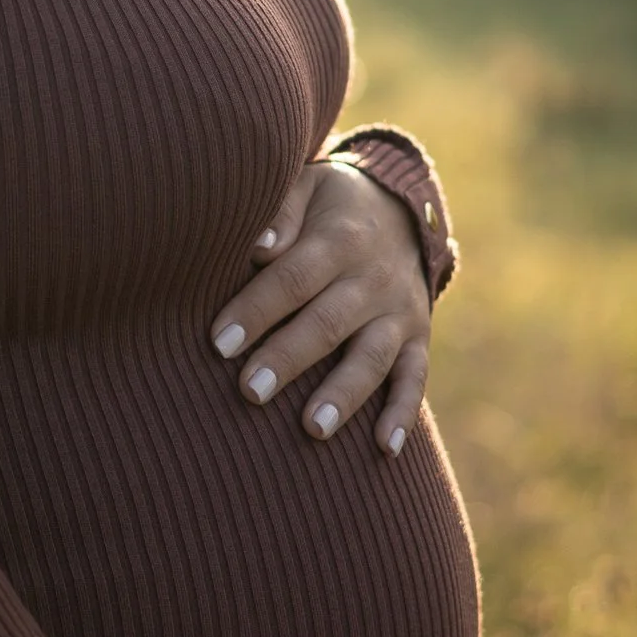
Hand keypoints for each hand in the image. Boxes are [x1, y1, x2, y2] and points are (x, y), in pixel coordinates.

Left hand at [208, 157, 431, 455]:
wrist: (401, 208)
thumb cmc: (329, 207)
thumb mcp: (308, 187)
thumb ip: (280, 212)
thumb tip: (258, 247)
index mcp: (340, 239)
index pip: (293, 278)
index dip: (256, 310)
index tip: (218, 342)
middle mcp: (373, 279)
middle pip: (328, 322)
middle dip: (288, 358)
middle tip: (249, 391)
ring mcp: (399, 312)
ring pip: (372, 357)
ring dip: (343, 394)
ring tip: (312, 428)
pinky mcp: (418, 337)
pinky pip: (415, 377)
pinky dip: (403, 413)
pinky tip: (384, 449)